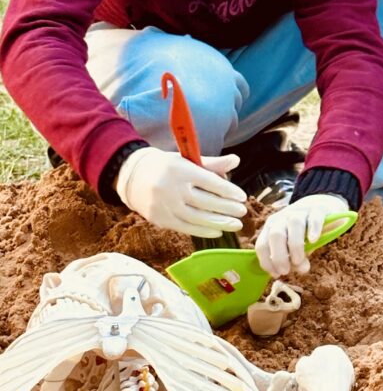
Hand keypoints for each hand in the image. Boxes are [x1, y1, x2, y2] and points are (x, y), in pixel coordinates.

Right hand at [115, 147, 246, 236]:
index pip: (210, 182)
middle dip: (227, 208)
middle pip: (206, 202)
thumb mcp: (186, 159)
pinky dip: (204, 231)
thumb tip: (236, 160)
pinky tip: (218, 231)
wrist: (131, 176)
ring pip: (198, 218)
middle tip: (243, 211)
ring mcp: (165, 206)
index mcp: (180, 169)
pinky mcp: (160, 219)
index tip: (242, 196)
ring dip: (220, 223)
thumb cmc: (166, 166)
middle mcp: (172, 188)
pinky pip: (186, 228)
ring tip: (236, 224)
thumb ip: (212, 163)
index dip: (228, 191)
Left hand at [255, 194, 348, 277]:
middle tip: (286, 271)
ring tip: (299, 261)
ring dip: (295, 246)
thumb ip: (296, 260)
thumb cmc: (303, 231)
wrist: (319, 205)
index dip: (267, 262)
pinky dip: (313, 229)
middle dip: (279, 256)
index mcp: (271, 227)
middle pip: (276, 235)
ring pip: (294, 225)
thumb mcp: (295, 247)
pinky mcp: (318, 209)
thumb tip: (301, 269)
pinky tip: (314, 240)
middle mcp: (282, 218)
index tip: (276, 274)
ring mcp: (300, 212)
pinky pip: (314, 217)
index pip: (262, 245)